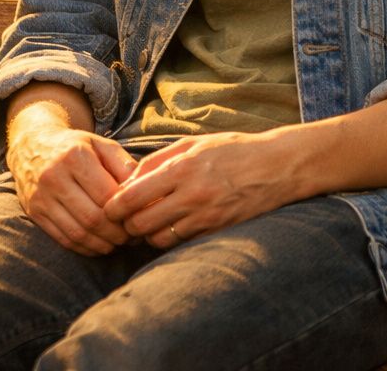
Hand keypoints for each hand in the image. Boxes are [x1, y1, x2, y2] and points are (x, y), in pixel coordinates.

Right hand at [7, 121, 136, 255]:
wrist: (33, 145)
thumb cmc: (76, 146)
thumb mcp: (102, 145)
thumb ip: (125, 166)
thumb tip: (144, 193)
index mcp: (75, 156)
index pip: (107, 195)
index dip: (127, 212)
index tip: (140, 219)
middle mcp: (54, 176)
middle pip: (93, 218)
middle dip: (117, 234)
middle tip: (133, 237)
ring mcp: (41, 196)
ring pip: (78, 233)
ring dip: (103, 244)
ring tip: (119, 243)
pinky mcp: (33, 212)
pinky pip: (64, 239)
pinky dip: (85, 248)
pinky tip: (99, 245)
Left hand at [103, 132, 296, 248]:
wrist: (277, 167)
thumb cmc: (232, 150)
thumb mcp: (192, 144)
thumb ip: (157, 161)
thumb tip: (128, 181)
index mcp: (181, 169)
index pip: (132, 197)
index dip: (114, 207)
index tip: (110, 207)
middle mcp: (191, 196)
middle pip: (140, 224)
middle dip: (126, 224)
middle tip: (125, 219)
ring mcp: (205, 217)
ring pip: (157, 239)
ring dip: (147, 234)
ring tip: (147, 223)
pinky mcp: (216, 232)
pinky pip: (180, 243)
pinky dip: (169, 238)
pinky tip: (170, 227)